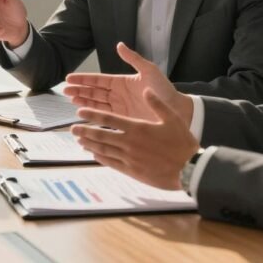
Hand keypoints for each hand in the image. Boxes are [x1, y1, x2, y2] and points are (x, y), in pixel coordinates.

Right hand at [63, 42, 192, 122]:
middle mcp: (117, 95)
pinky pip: (103, 117)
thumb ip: (133, 59)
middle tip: (65, 90)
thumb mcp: (149, 71)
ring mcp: (119, 108)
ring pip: (95, 104)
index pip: (98, 79)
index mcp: (122, 82)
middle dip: (79, 90)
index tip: (69, 78)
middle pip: (93, 92)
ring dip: (83, 102)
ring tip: (71, 101)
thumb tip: (119, 45)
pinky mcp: (122, 120)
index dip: (83, 79)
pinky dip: (92, 116)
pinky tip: (83, 115)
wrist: (177, 111)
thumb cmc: (164, 90)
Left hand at [71, 91, 198, 189]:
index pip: (109, 119)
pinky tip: (95, 155)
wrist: (189, 169)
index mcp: (137, 128)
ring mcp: (130, 158)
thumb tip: (145, 91)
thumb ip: (157, 104)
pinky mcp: (132, 171)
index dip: (93, 115)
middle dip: (85, 131)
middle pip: (101, 135)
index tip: (80, 112)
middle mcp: (130, 143)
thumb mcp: (172, 119)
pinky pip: (112, 163)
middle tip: (72, 129)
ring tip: (80, 141)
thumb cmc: (182, 143)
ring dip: (90, 145)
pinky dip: (101, 158)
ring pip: (104, 150)